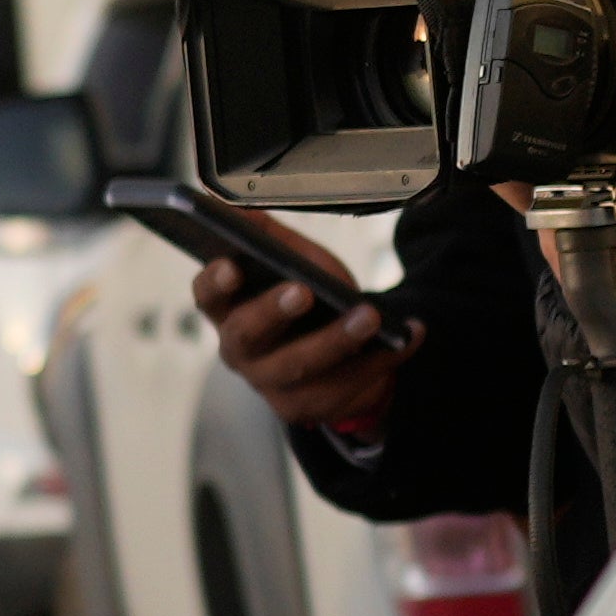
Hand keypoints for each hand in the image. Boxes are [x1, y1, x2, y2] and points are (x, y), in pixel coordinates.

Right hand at [202, 252, 409, 434]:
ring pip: (301, 365)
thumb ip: (269, 237)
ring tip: (370, 316)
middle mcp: (241, 352)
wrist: (341, 358)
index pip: (207, 297)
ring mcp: (272, 385)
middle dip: (273, 311)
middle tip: (304, 292)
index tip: (231, 265)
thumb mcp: (293, 262)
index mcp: (229, 311)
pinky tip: (408, 334)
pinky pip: (345, 385)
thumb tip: (237, 208)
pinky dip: (382, 358)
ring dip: (336, 340)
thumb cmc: (310, 301)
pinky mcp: (307, 408)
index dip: (214, 283)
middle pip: (248, 335)